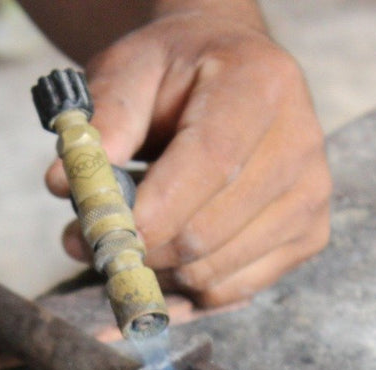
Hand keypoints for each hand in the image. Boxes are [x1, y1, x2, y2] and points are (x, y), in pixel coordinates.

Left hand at [46, 8, 331, 305]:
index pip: (210, 166)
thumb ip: (101, 121)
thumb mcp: (128, 71)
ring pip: (211, 273)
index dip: (151, 214)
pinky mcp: (307, 237)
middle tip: (88, 239)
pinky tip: (167, 251)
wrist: (229, 74)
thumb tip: (66, 184)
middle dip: (137, 250)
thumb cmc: (174, 75)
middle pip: (205, 234)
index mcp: (261, 86)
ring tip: (130, 235)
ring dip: (154, 271)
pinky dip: (184, 287)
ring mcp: (309, 198)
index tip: (99, 234)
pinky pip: (228, 292)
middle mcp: (300, 145)